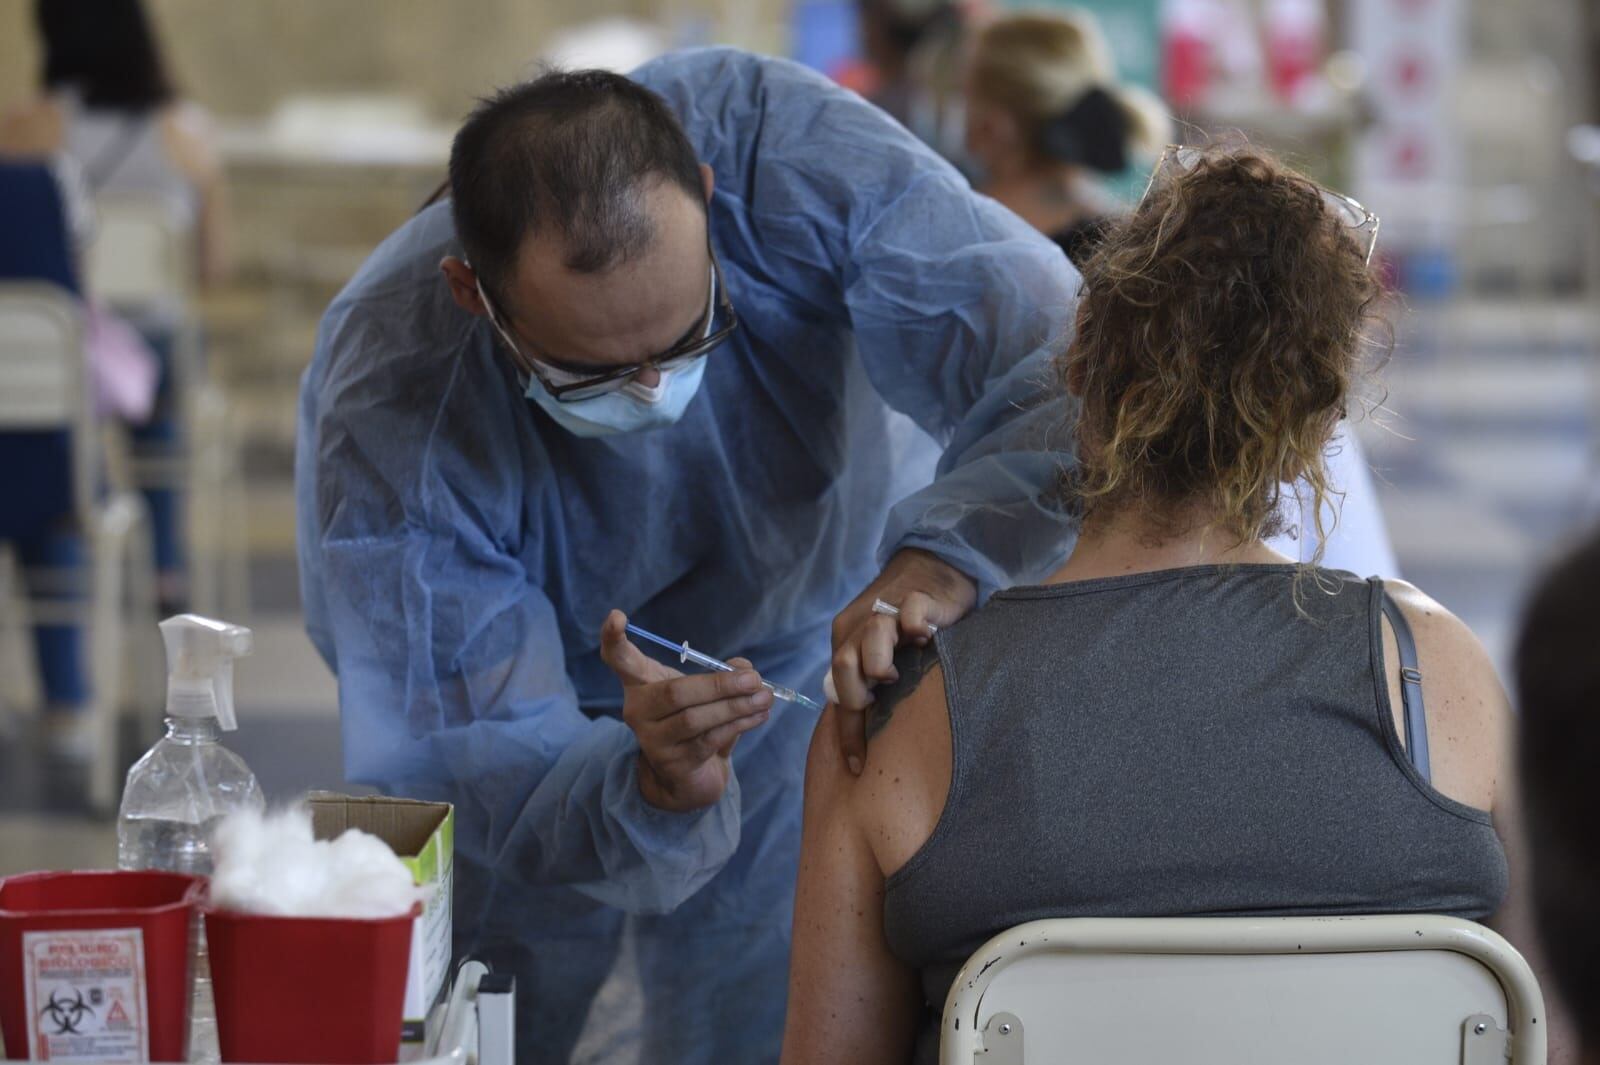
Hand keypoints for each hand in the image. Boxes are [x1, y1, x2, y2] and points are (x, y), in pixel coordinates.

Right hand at [600, 610, 772, 811]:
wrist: (686, 776)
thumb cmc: (693, 720)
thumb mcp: (703, 691)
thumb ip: (723, 673)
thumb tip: (745, 669)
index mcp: (640, 684)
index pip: (620, 659)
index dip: (614, 639)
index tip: (617, 615)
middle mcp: (638, 711)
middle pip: (675, 693)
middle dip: (719, 685)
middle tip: (754, 679)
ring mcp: (652, 740)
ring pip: (695, 719)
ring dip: (736, 707)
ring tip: (764, 697)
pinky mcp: (673, 764)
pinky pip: (709, 740)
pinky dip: (738, 725)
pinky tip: (759, 715)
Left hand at [829, 549, 975, 774]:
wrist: (933, 567)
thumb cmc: (911, 623)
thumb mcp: (886, 653)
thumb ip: (873, 683)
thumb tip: (867, 734)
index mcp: (848, 642)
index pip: (838, 691)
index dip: (847, 731)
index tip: (857, 765)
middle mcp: (861, 626)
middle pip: (842, 663)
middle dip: (858, 692)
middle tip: (880, 700)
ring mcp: (889, 609)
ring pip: (871, 636)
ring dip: (880, 661)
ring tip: (896, 674)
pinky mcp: (918, 597)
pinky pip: (910, 614)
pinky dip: (916, 629)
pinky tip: (926, 641)